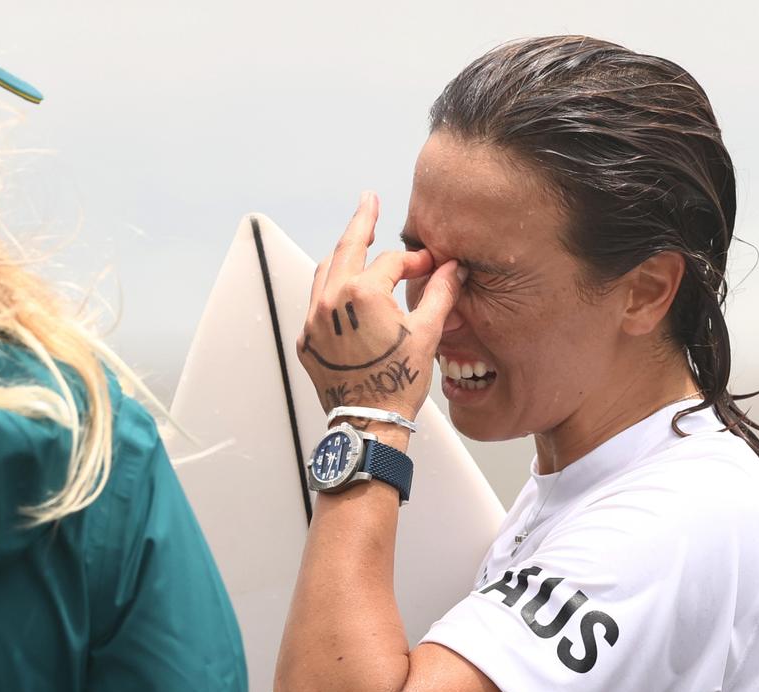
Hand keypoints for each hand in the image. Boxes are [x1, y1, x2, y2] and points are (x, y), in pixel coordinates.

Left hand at [296, 191, 466, 427]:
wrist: (368, 422)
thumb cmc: (398, 382)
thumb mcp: (427, 332)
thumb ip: (440, 293)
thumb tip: (453, 269)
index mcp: (362, 293)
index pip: (391, 262)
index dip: (415, 261)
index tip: (431, 266)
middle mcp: (331, 301)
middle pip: (346, 248)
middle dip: (361, 223)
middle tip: (369, 202)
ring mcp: (313, 321)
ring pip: (324, 272)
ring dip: (342, 255)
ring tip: (356, 242)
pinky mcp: (306, 340)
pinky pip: (315, 303)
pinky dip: (330, 288)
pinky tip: (342, 288)